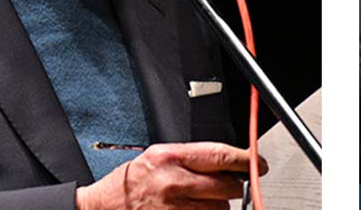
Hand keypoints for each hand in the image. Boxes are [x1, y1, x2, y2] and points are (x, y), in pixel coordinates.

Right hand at [75, 141, 266, 209]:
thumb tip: (228, 162)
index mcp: (171, 157)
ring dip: (219, 207)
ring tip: (200, 203)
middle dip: (233, 187)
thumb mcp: (158, 156)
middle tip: (227, 186)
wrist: (101, 209)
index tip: (259, 164)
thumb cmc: (130, 183)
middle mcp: (174, 183)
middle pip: (227, 186)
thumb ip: (193, 158)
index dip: (246, 160)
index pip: (220, 156)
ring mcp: (175, 209)